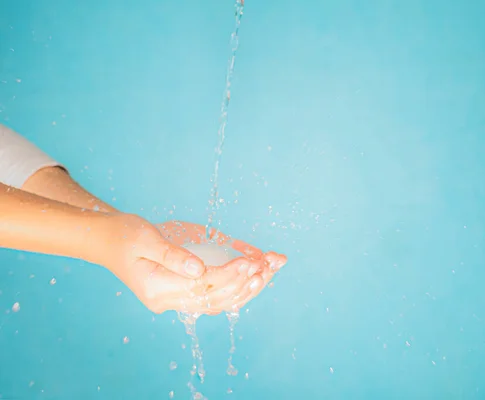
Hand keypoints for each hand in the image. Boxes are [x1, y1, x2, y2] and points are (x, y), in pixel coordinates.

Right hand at [94, 213, 262, 314]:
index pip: (202, 287)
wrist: (106, 241)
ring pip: (219, 303)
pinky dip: (237, 288)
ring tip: (271, 270)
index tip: (252, 262)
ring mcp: (174, 301)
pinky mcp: (181, 295)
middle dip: (246, 282)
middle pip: (215, 299)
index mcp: (156, 289)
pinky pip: (214, 298)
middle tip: (271, 264)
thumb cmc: (124, 234)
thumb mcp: (145, 238)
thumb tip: (200, 269)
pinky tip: (256, 276)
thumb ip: (172, 255)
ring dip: (247, 288)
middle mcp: (166, 301)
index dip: (229, 275)